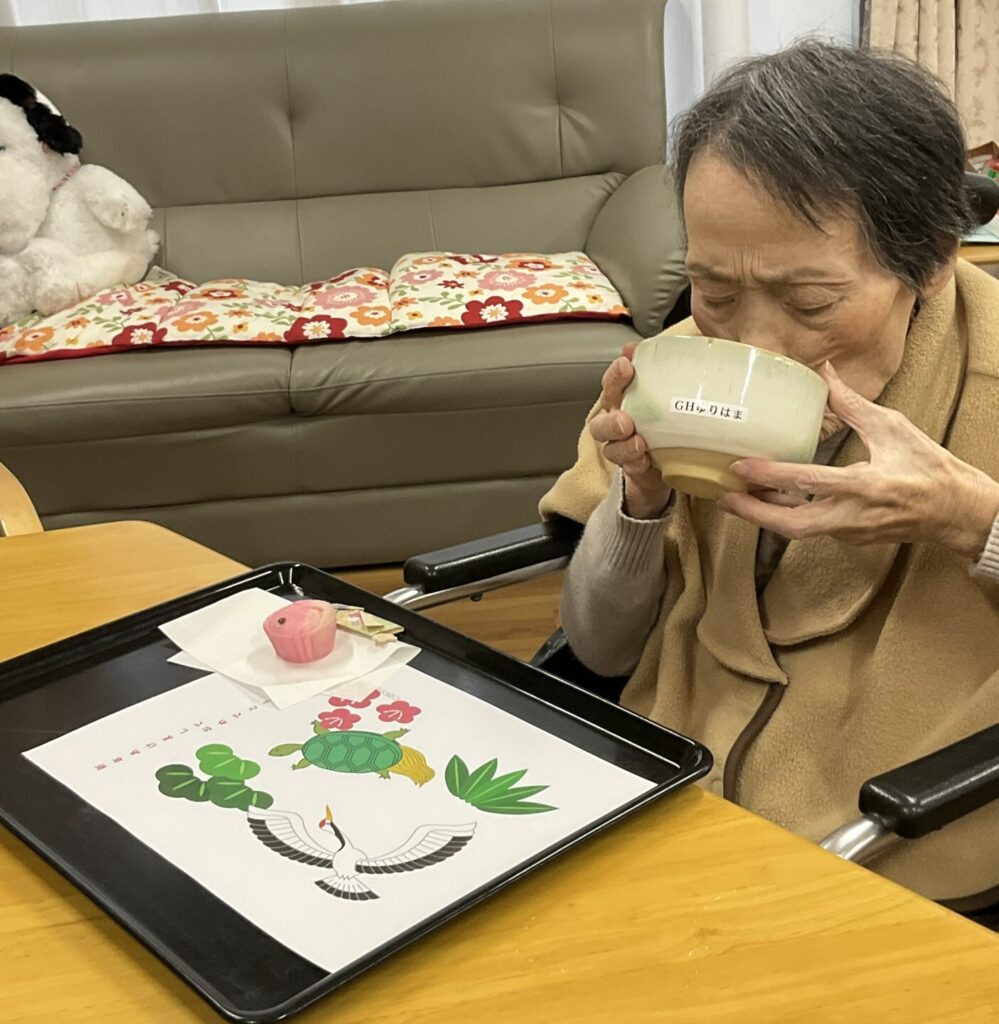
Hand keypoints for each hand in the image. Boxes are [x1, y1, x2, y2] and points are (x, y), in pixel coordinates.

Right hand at [589, 343, 671, 518]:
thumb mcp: (671, 387)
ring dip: (622, 445)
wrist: (676, 455)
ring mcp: (623, 446)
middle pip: (601, 421)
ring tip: (638, 443)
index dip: (615, 376)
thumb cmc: (669, 415)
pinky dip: (635, 463)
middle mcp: (617, 422)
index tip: (626, 366)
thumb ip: (664, 364)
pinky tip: (645, 460)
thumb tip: (663, 334)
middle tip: (625, 419)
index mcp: (623, 399)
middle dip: (611, 420)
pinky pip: (628, 467)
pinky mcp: (634, 467)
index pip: (612, 384)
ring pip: (610, 447)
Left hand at [718, 362, 998, 560]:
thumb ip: (852, 404)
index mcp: (865, 486)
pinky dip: (787, 514)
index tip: (741, 466)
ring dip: (766, 514)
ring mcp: (850, 532)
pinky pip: (810, 527)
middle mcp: (853, 515)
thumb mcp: (892, 429)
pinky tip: (770, 497)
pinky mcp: (849, 538)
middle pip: (791, 525)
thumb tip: (824, 372)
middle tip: (724, 496)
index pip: (808, 482)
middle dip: (754, 512)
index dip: (771, 475)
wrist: (957, 512)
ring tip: (737, 496)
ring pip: (797, 530)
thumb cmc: (928, 468)